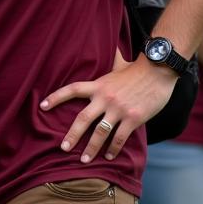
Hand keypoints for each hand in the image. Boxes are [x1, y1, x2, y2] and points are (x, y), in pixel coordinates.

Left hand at [40, 51, 177, 161]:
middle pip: (82, 118)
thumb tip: (108, 43)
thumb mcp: (118, 63)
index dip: (56, 97)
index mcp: (98, 85)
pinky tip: (109, 156)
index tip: (42, 106)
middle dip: (72, 135)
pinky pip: (120, 138)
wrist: (160, 71)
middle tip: (63, 148)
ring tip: (84, 160)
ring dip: (91, 148)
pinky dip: (113, 149)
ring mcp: (119, 109)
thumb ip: (109, 60)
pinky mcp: (134, 118)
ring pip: (100, 133)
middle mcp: (105, 97)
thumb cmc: (139, 68)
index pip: (72, 90)